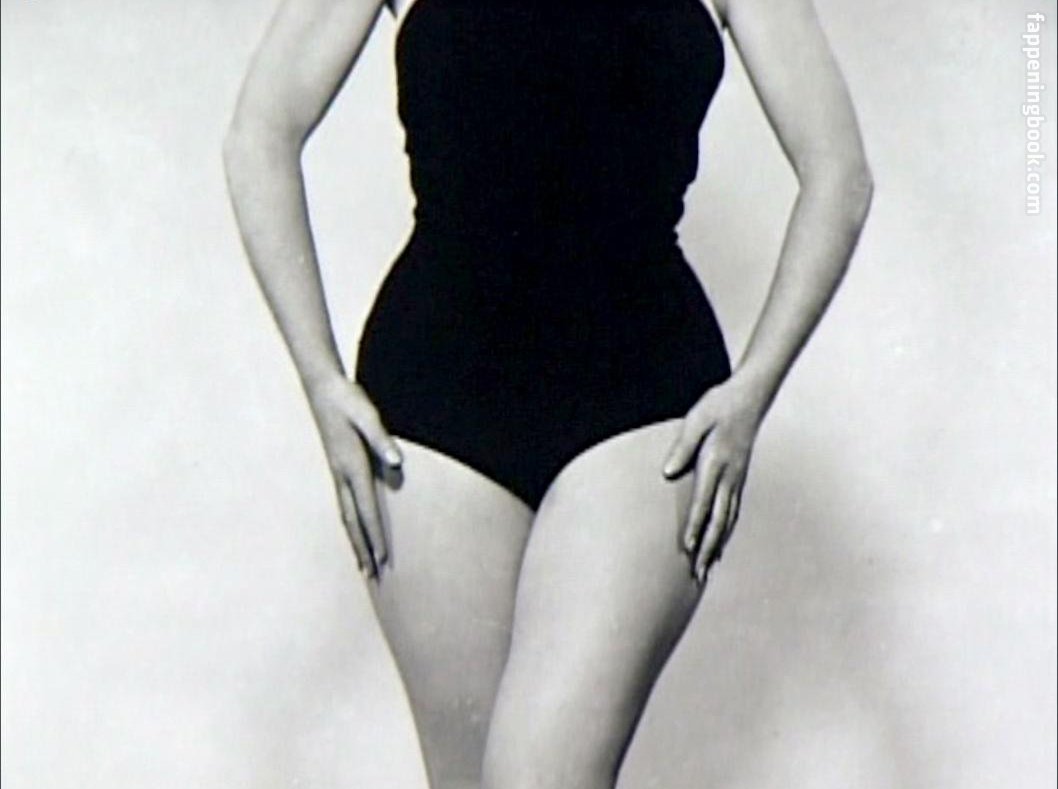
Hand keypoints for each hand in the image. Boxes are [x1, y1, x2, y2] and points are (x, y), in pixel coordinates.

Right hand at [306, 372, 402, 577]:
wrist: (323, 387)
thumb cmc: (348, 399)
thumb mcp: (368, 415)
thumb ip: (382, 439)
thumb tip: (395, 462)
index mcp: (352, 465)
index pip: (366, 509)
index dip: (375, 536)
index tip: (383, 559)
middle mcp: (342, 475)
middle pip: (352, 521)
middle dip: (363, 549)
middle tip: (373, 576)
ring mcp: (336, 473)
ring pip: (345, 515)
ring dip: (355, 541)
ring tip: (362, 565)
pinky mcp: (337, 468)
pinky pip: (344, 504)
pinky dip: (350, 523)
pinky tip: (355, 530)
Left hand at [662, 376, 767, 586]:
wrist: (750, 396)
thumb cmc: (719, 404)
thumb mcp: (696, 418)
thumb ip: (683, 445)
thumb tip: (668, 471)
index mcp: (717, 462)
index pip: (704, 501)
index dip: (695, 526)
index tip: (688, 548)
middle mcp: (730, 476)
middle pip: (719, 520)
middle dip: (708, 548)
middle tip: (698, 574)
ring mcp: (737, 479)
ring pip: (728, 519)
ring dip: (718, 545)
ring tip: (707, 568)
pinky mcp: (739, 478)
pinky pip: (733, 510)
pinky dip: (727, 530)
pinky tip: (721, 543)